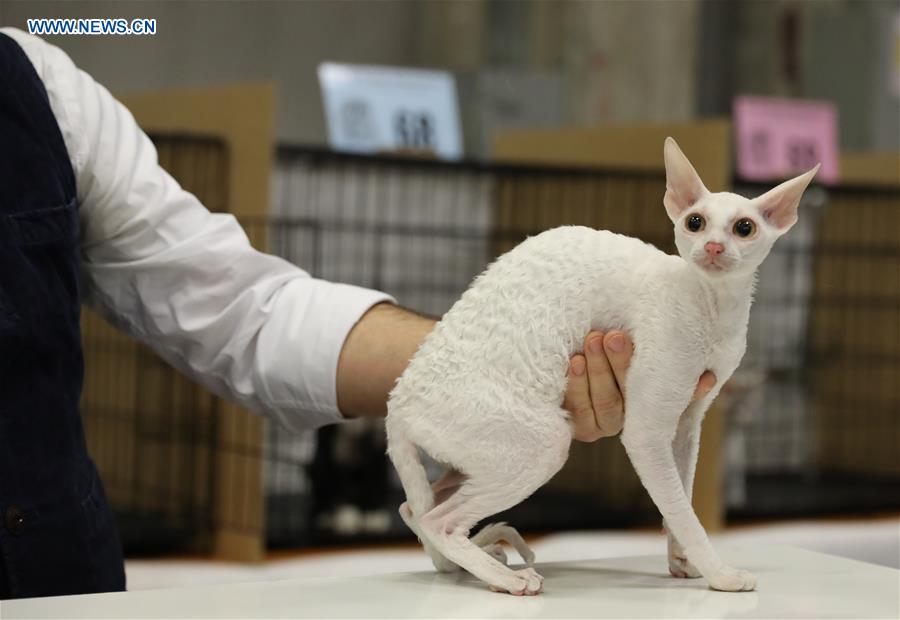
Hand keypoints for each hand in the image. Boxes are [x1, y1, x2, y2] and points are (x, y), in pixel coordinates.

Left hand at [564, 331, 715, 441]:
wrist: (566, 346)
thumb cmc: (608, 338)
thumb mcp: (637, 339)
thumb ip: (666, 350)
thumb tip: (710, 376)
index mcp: (654, 401)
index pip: (676, 399)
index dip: (690, 390)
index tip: (700, 374)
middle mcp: (634, 418)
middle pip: (636, 397)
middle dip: (622, 363)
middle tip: (613, 335)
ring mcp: (606, 425)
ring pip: (609, 404)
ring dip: (599, 371)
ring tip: (592, 340)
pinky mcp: (581, 427)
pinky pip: (581, 411)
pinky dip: (578, 384)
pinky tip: (575, 361)